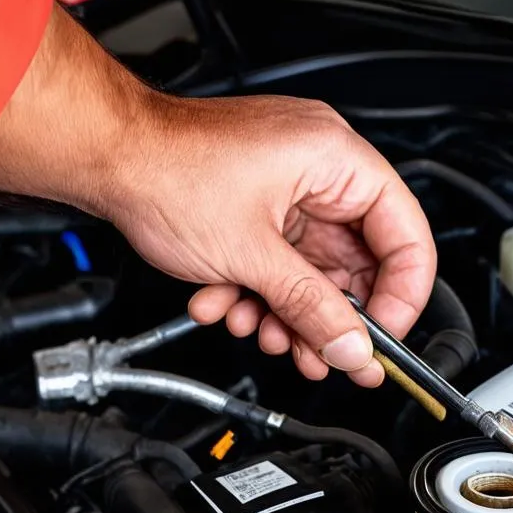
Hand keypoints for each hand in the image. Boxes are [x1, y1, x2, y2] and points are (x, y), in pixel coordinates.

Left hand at [0, 6, 435, 385]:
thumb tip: (352, 346)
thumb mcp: (253, 255)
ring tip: (266, 333)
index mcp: (337, 160)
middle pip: (358, 263)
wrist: (105, 158)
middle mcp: (320, 170)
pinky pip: (284, 264)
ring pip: (316, 272)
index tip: (381, 340)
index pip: (407, 237)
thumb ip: (313, 308)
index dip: (401, 298)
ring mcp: (290, 189)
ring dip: (291, 312)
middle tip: (324, 354)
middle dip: (331, 316)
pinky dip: (263, 293)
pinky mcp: (261, 208)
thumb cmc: (166, 169)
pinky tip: (233, 304)